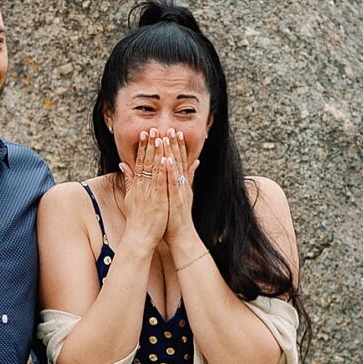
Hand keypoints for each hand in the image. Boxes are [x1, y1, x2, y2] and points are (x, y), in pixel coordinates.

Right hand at [116, 141, 170, 251]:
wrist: (139, 236)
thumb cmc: (137, 218)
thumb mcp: (130, 196)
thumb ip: (128, 180)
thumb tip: (122, 165)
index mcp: (138, 185)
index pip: (140, 162)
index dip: (142, 147)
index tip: (145, 133)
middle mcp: (143, 186)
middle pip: (146, 162)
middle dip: (150, 144)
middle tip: (152, 128)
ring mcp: (150, 192)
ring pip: (154, 169)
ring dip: (157, 152)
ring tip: (160, 137)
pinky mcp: (158, 199)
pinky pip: (160, 182)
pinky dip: (163, 171)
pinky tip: (166, 159)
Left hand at [162, 129, 203, 258]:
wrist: (182, 235)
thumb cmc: (177, 218)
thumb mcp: (182, 196)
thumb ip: (187, 179)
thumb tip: (195, 163)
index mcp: (181, 184)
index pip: (179, 162)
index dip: (177, 146)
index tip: (174, 132)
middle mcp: (182, 185)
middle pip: (178, 161)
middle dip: (175, 144)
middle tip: (172, 128)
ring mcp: (180, 191)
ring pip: (176, 168)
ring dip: (172, 152)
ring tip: (168, 138)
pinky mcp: (177, 199)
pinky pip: (173, 182)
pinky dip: (170, 170)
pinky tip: (167, 159)